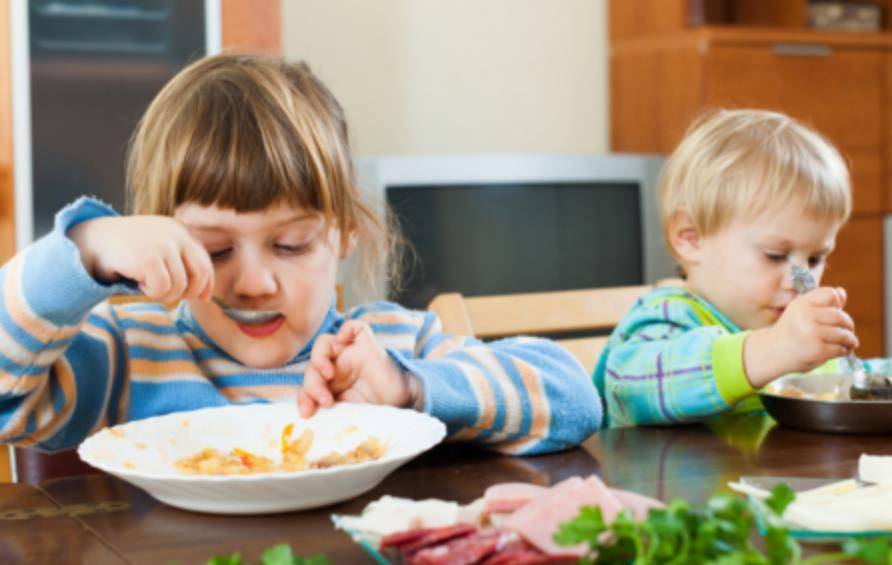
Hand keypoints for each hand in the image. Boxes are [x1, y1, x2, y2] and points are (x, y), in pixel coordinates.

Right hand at [69, 216, 213, 302]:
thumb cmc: (125, 251)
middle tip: (167, 294)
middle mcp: (176, 234)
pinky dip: (151, 293)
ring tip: (145, 285)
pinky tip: (138, 284)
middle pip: (199, 276)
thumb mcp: (158, 249)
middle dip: (188, 293)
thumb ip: (180, 263)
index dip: (206, 284)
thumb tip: (206, 295)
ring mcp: (164, 244)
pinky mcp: (150, 258)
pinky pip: (162, 289)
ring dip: (163, 295)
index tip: (203, 299)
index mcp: (180, 230)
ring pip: (180, 286)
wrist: (90, 240)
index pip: (205, 263)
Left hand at [297, 320, 421, 417]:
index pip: (308, 381)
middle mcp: (337, 364)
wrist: (404, 402)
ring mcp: (351, 352)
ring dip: (319, 359)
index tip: (306, 413)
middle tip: (325, 401)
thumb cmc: (377, 407)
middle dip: (313, 385)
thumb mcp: (347, 410)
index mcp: (330, 382)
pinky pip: (353, 327)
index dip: (303, 396)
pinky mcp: (366, 344)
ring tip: (327, 375)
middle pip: (313, 365)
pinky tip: (342, 341)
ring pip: (323, 343)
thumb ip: (327, 407)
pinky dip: (345, 330)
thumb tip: (304, 414)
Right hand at [744, 286, 857, 387]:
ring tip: (849, 343)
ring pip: (843, 334)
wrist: (771, 352)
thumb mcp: (801, 313)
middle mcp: (805, 315)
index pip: (830, 294)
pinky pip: (840, 348)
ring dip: (850, 340)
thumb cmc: (790, 331)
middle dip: (848, 325)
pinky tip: (842, 351)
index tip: (837, 311)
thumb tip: (841, 292)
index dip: (837, 303)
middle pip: (840, 316)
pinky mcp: (817, 349)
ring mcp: (811, 333)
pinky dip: (844, 351)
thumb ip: (822, 304)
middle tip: (849, 331)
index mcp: (801, 303)